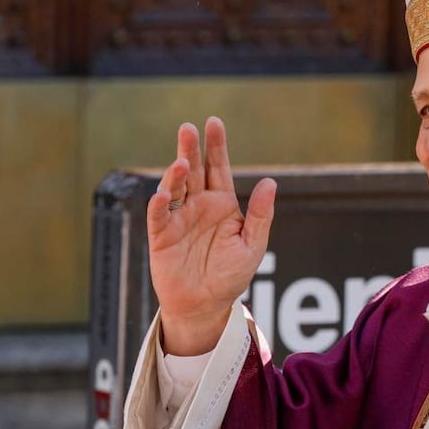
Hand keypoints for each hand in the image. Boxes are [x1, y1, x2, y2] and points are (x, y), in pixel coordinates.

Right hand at [148, 118, 275, 355]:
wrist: (207, 305)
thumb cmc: (230, 276)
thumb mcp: (252, 245)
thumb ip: (260, 215)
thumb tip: (270, 183)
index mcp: (222, 203)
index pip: (218, 168)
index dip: (216, 146)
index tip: (214, 123)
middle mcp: (198, 205)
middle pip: (193, 171)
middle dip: (191, 149)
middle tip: (189, 128)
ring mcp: (179, 219)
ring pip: (174, 188)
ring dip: (175, 174)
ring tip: (181, 163)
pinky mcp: (162, 237)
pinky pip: (158, 217)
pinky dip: (159, 205)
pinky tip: (164, 194)